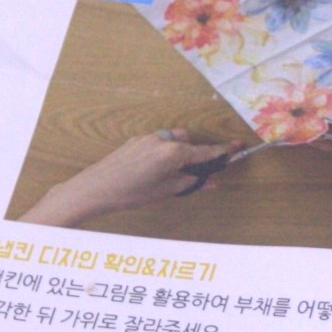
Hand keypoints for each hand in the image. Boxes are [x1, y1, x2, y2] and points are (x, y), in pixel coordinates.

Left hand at [22, 129, 232, 225]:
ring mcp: (146, 139)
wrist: (94, 189)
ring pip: (172, 141)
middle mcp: (161, 140)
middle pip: (188, 142)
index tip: (236, 146)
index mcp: (172, 152)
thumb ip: (189, 183)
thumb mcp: (164, 191)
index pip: (203, 151)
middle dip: (195, 154)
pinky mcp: (134, 142)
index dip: (221, 151)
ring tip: (172, 175)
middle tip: (197, 172)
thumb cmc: (129, 193)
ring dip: (178, 153)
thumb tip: (211, 182)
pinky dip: (163, 153)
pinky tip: (154, 171)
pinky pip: (157, 143)